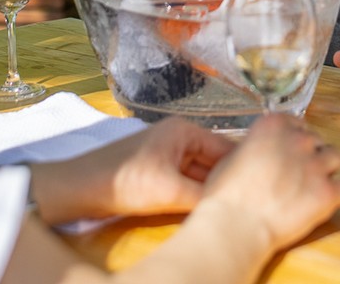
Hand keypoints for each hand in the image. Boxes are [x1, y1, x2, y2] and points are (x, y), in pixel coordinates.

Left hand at [91, 118, 236, 216]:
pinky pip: (184, 182)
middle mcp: (177, 137)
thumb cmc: (122, 181)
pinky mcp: (155, 171)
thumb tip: (235, 206)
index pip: (225, 147)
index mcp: (183, 131)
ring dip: (209, 190)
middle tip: (250, 202)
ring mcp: (165, 154)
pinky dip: (194, 195)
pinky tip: (204, 210)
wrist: (78, 188)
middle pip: (213, 161)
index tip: (262, 187)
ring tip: (232, 207)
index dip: (243, 168)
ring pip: (198, 174)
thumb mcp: (169, 191)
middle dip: (227, 181)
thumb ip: (203, 197)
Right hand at [201, 113, 339, 250]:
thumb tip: (263, 151)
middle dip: (309, 156)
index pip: (298, 123)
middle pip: (317, 140)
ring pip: (336, 158)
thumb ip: (256, 146)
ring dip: (326, 170)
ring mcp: (315, 166)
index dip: (294, 140)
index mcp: (274, 125)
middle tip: (296, 176)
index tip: (289, 154)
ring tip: (311, 187)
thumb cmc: (226, 197)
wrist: (234, 226)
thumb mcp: (232, 157)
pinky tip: (327, 201)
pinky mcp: (327, 193)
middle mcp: (298, 140)